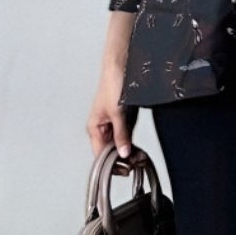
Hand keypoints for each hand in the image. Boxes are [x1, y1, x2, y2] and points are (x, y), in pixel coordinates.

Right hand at [86, 11, 134, 156]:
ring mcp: (114, 124)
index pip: (101, 154)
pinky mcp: (125, 119)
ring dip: (130, 152)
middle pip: (111, 152)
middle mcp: (103, 128)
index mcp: (95, 128)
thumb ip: (121, 134)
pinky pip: (128, 136)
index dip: (112, 164)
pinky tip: (140, 149)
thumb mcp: (118, 112)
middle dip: (123, 159)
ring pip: (120, 145)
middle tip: (137, 163)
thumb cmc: (112, 83)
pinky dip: (133, 143)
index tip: (125, 170)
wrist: (122, 64)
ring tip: (140, 158)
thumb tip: (123, 153)